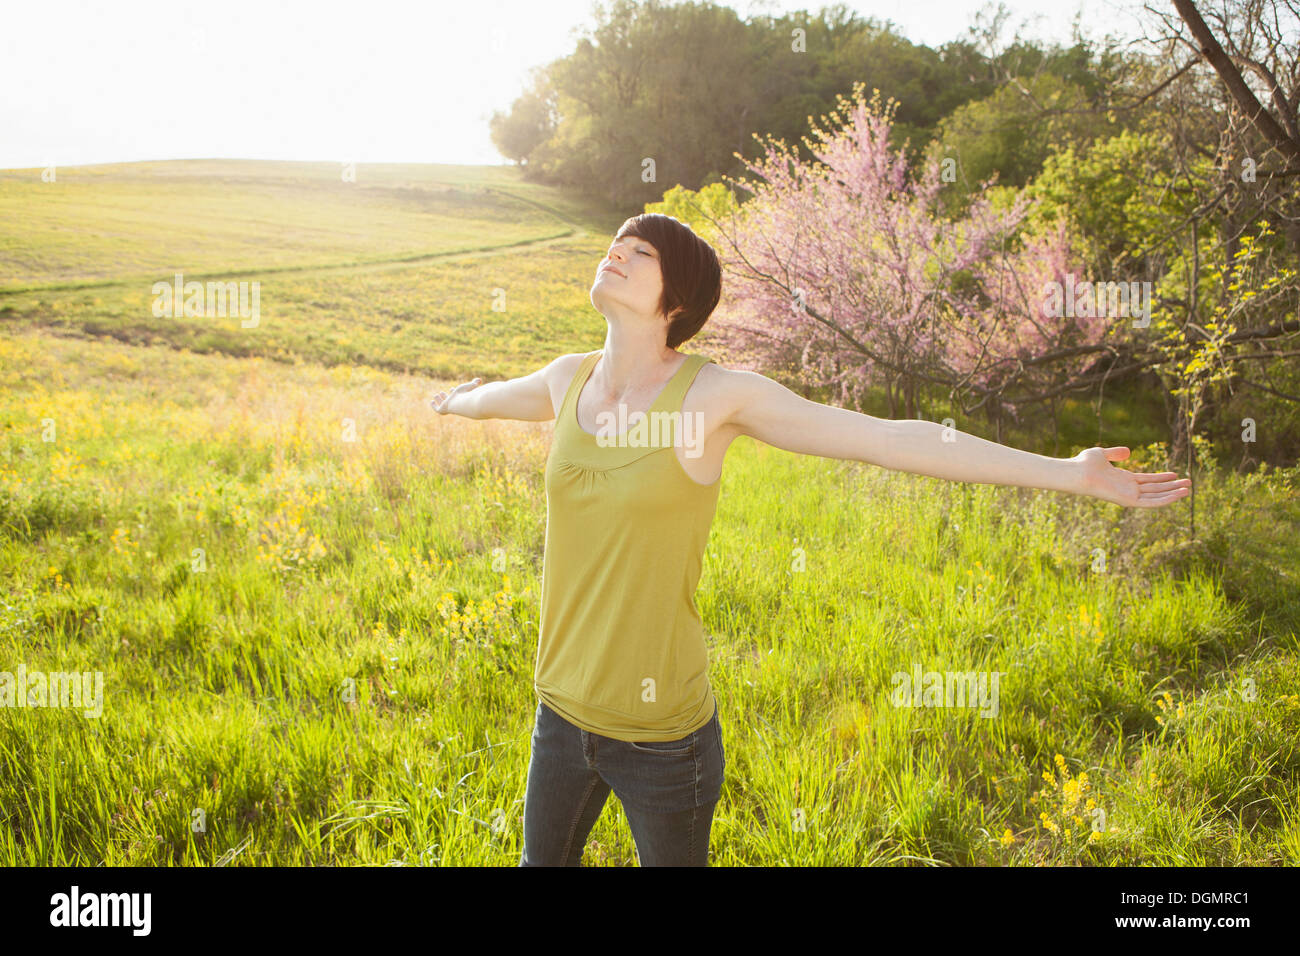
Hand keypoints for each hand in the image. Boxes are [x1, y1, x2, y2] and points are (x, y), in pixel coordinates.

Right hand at [430, 378, 480, 415]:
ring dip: (440, 400)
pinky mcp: (443, 409)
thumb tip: (479, 380)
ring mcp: (449, 407)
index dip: (454, 393)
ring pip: (443, 404)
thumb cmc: (468, 395)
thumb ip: (475, 383)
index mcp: (461, 399)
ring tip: (436, 395)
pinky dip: (434, 406)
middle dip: (446, 397)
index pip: (457, 397)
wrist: (465, 403)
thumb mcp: (470, 386)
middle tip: (442, 392)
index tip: (452, 389)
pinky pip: (437, 409)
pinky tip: (431, 402)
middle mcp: (455, 404)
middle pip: (450, 401)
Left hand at [1074, 446, 1190, 506]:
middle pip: (1154, 488)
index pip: (1146, 480)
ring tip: (1188, 488)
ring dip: (1173, 493)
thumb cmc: (1085, 463)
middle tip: (1188, 482)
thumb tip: (1128, 452)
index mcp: (1122, 479)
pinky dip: (1166, 499)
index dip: (1161, 478)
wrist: (1078, 472)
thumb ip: (1115, 453)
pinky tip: (1179, 494)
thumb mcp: (1102, 454)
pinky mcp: (1129, 501)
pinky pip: (1151, 502)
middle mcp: (1127, 488)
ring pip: (1156, 495)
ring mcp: (1128, 495)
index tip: (1175, 474)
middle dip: (1171, 486)